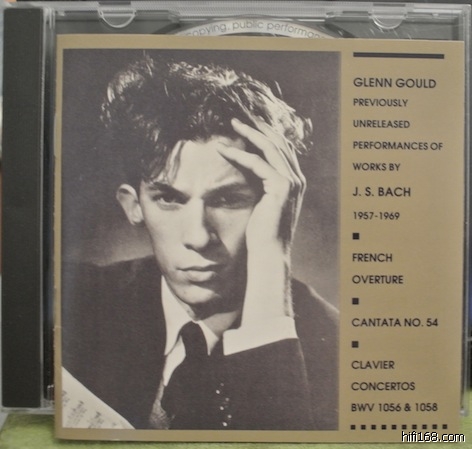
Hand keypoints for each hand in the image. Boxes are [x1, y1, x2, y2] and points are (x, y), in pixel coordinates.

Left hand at [217, 117, 305, 320]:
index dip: (264, 133)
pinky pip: (258, 163)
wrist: (268, 252)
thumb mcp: (262, 201)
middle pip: (277, 142)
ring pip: (269, 147)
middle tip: (237, 117)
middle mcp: (297, 178)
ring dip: (248, 133)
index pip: (280, 149)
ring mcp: (292, 182)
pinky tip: (225, 149)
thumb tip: (246, 166)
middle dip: (257, 127)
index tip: (246, 124)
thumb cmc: (262, 231)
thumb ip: (260, 182)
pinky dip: (240, 154)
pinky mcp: (281, 187)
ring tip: (231, 123)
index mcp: (294, 181)